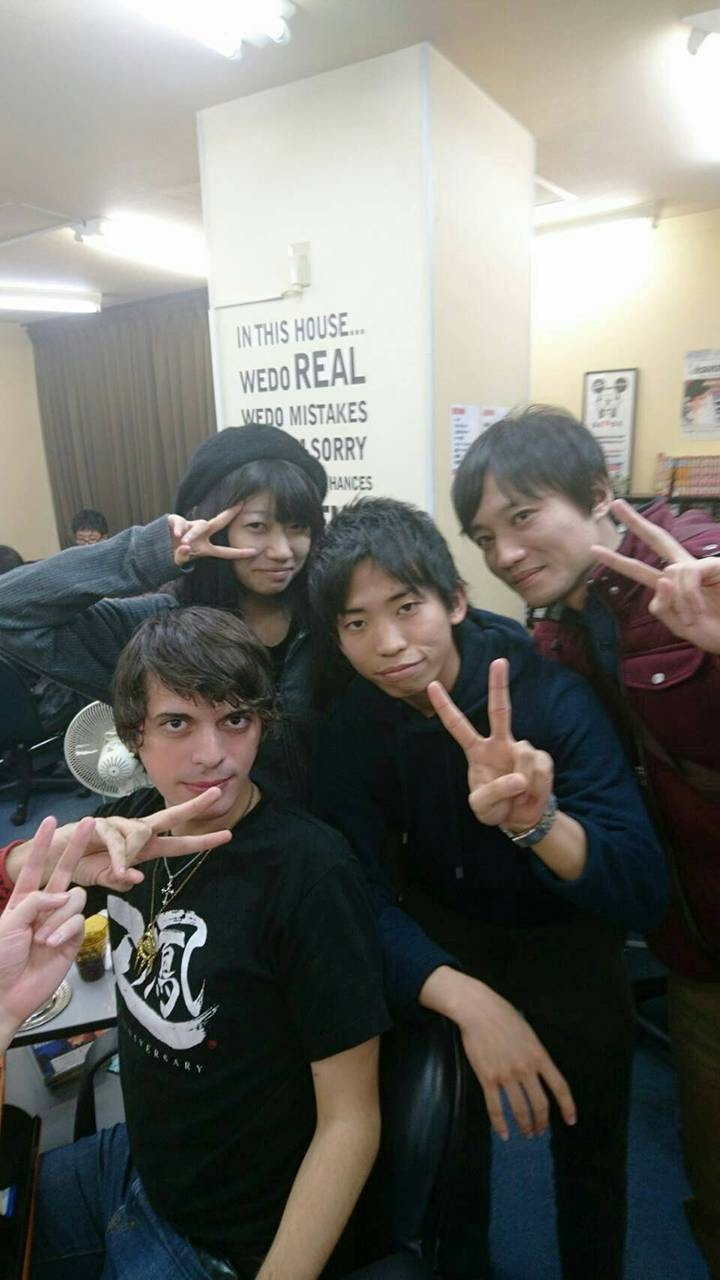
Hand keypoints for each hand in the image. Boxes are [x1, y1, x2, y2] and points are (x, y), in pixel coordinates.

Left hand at [0, 816, 89, 1045]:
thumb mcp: (9, 922)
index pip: (35, 866)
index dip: (42, 844)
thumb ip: (36, 901)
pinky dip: (65, 931)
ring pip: (74, 900)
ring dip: (58, 917)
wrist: (7, 993)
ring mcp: (60, 922)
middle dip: (75, 847)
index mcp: (23, 900)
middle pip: (64, 871)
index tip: (50, 822)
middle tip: (89, 823)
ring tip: (41, 938)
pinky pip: (79, 921)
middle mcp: (44, 907)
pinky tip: (51, 944)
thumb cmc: (1, 957)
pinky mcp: (73, 939)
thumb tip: (65, 894)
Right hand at [6, 788, 232, 892]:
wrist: (52, 861)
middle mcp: (134, 832)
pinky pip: (118, 840)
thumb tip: (134, 878)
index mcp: (142, 848)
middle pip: (168, 817)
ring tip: (112, 869)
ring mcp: (118, 825)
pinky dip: (118, 857)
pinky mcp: (101, 824)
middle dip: (194, 806)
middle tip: (216, 793)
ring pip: (141, 833)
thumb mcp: (104, 880)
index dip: (201, 841)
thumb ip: (119, 881)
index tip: (227, 835)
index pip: (177, 843)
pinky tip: (115, 867)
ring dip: (131, 855)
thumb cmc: (81, 866)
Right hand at [168, 506, 257, 567]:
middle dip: (230, 513)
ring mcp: (190, 526)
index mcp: (205, 548)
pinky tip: (175, 535)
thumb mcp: (178, 561)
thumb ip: (181, 557)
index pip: (225, 551)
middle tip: (241, 505)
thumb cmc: (172, 555)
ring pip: (200, 525)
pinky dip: (179, 529)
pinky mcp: (177, 520)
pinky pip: (182, 522)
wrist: (156, 548)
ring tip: (183, 542)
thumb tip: (185, 547)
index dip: (239, 553)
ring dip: (193, 533)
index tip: (255, 552)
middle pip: (218, 522)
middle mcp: (201, 535)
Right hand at [421, 968, 575, 1139]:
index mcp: (539, 1056)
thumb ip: (535, 1053)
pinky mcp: (488, 1078)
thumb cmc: (502, 1016)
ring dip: (525, 1126)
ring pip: (520, 1109)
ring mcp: (506, 1074)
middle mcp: (526, 1068)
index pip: (560, 1086)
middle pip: (540, 1104)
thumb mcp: (528, 1033)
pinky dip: (500, 1124)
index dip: (567, 1106)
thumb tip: (539, 1070)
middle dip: (542, 1122)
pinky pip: (496, 1107)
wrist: (478, 1010)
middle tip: (540, 1131)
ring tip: (526, 1134)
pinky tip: (504, 1134)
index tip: (570, 1121)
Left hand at [427, 658, 552, 832]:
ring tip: (518, 795)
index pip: (457, 726)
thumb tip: (518, 778)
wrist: (521, 818)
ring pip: (524, 756)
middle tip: (499, 661)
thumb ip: (494, 793)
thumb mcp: (482, 807)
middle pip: (499, 710)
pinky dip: (537, 786)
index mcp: (477, 751)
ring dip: (523, 783)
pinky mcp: (541, 759)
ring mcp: (521, 749)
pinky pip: (540, 769)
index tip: (432, 684)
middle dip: (499, 685)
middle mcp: (499, 744)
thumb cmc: (495, 808)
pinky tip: (531, 792)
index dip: (445, 707)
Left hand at [592, 499, 719, 653]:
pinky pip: (687, 574)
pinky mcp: (715, 566)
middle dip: (635, 522)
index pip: (640, 568)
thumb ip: (662, 607)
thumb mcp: (678, 626)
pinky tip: (697, 610)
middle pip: (657, 539)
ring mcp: (699, 566)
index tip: (594, 549)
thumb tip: (662, 577)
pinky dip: (689, 596)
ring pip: (670, 573)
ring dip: (679, 601)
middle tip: (616, 503)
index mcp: (670, 585)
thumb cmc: (711, 632)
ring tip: (692, 618)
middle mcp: (683, 571)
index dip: (617, 560)